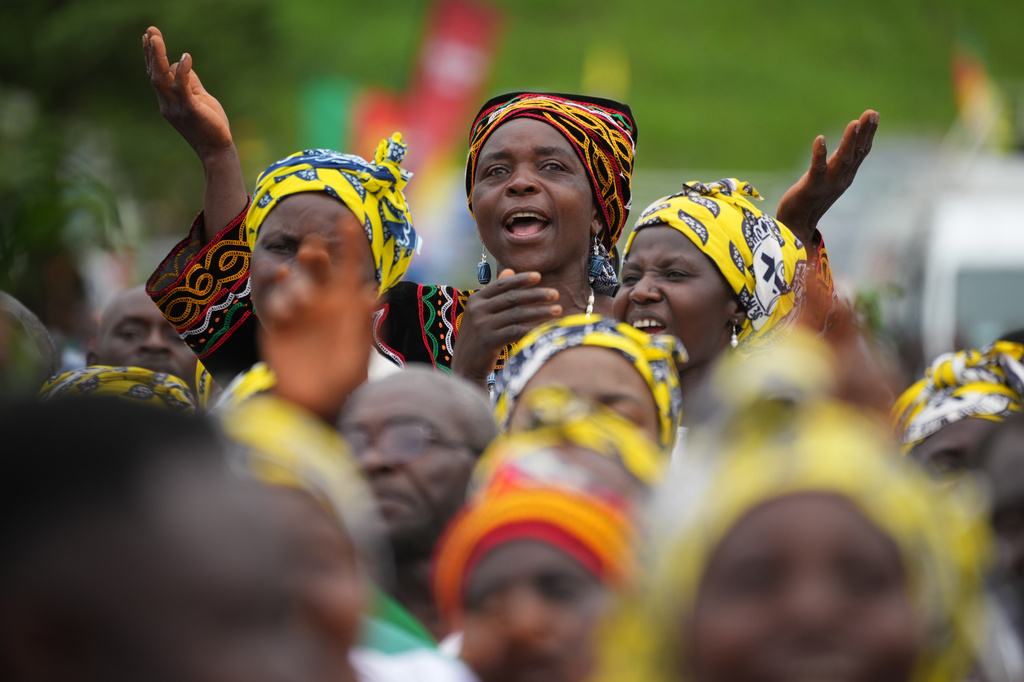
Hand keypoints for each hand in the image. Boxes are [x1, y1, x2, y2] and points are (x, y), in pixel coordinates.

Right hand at [143, 26, 233, 161]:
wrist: (217, 151)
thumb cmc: (211, 127)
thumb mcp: (200, 100)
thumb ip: (192, 83)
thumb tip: (184, 65)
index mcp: (169, 102)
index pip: (156, 76)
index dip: (151, 57)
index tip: (147, 38)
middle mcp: (168, 104)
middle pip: (155, 74)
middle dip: (151, 52)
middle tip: (150, 31)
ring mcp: (176, 107)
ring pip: (162, 79)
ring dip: (158, 57)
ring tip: (155, 38)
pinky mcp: (190, 110)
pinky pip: (183, 88)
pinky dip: (183, 72)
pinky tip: (186, 56)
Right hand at [257, 234, 377, 421]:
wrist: (315, 407)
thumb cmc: (343, 384)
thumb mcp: (357, 355)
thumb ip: (363, 325)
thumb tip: (375, 291)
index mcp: (347, 308)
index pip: (349, 270)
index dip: (350, 246)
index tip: (349, 222)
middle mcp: (322, 306)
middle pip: (319, 271)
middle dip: (317, 257)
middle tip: (315, 247)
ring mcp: (299, 314)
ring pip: (297, 282)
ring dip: (299, 271)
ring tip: (301, 262)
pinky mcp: (277, 326)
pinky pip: (276, 301)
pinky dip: (278, 289)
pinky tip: (281, 280)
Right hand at [451, 269, 560, 385]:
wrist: (465, 366)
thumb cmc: (480, 338)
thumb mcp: (483, 313)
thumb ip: (496, 293)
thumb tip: (510, 270)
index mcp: (475, 300)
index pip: (502, 285)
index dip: (521, 279)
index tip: (539, 276)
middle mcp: (477, 310)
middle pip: (512, 298)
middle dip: (536, 294)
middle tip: (555, 294)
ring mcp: (482, 326)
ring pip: (517, 314)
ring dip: (540, 311)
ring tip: (558, 310)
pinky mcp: (488, 341)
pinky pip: (516, 332)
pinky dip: (533, 329)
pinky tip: (546, 328)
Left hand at [777, 110, 878, 245]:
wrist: (796, 226)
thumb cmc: (810, 201)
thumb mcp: (829, 180)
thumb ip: (837, 165)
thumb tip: (847, 149)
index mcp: (846, 176)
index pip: (861, 152)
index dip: (868, 133)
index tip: (874, 114)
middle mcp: (841, 179)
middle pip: (856, 153)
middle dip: (865, 132)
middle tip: (871, 113)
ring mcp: (828, 184)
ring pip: (842, 160)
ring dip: (848, 141)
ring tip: (854, 122)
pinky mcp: (811, 187)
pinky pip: (817, 169)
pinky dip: (819, 154)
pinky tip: (819, 139)